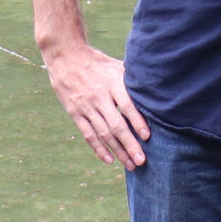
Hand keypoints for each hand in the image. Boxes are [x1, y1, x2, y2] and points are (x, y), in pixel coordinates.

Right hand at [45, 46, 149, 167]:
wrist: (65, 57)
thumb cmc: (97, 62)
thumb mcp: (116, 65)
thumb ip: (132, 80)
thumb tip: (155, 89)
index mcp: (112, 83)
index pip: (127, 105)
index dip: (137, 121)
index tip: (148, 136)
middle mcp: (99, 97)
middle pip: (116, 125)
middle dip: (130, 144)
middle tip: (142, 160)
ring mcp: (86, 107)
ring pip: (103, 133)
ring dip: (118, 150)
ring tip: (130, 164)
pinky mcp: (75, 113)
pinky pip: (88, 134)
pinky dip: (98, 148)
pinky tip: (109, 159)